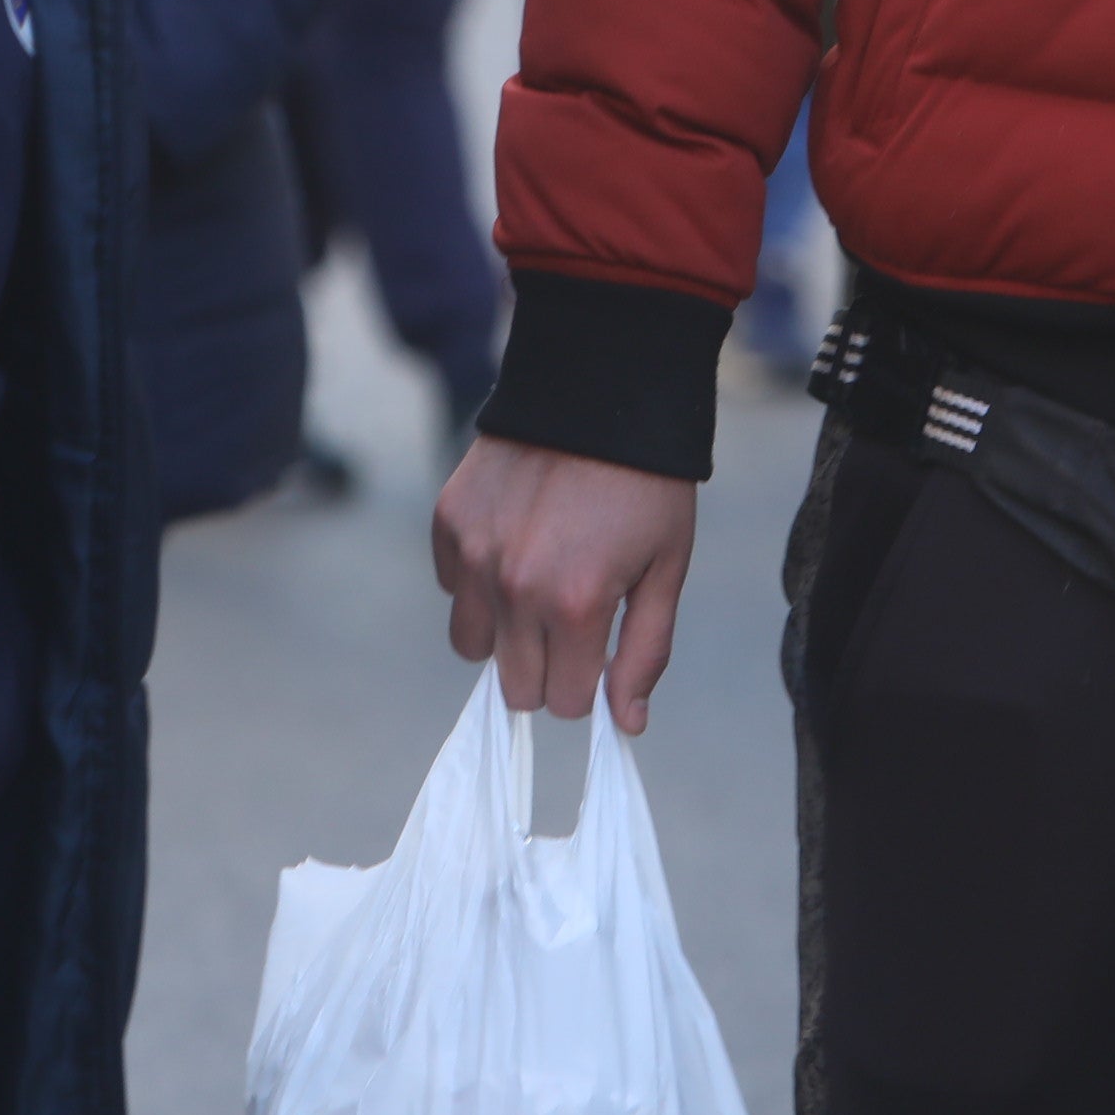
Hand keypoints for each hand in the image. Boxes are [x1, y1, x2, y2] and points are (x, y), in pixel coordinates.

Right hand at [432, 437, 699, 733]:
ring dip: (504, 631)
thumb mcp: (666, 569)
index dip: (586, 685)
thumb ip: (645, 652)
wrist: (599, 389)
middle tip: (571, 621)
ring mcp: (474, 554)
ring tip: (539, 583)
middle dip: (546, 668)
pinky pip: (453, 586)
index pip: (563, 702)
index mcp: (576, 604)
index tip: (599, 651)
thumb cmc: (648, 486)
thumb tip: (624, 725)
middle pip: (515, 686)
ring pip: (472, 643)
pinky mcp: (448, 522)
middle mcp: (515, 587)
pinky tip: (516, 540)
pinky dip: (478, 579)